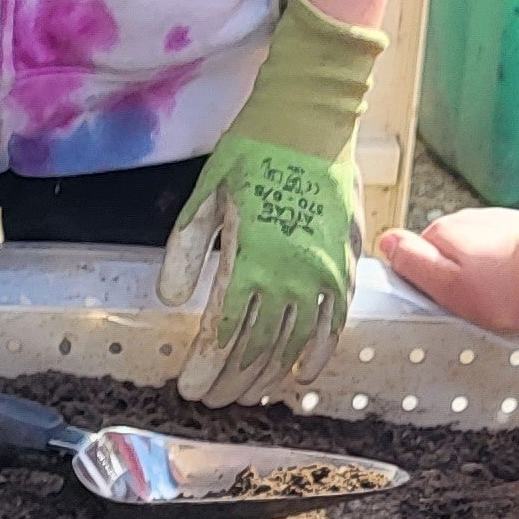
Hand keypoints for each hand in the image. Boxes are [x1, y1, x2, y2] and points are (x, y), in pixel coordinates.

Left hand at [163, 0, 383, 406]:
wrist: (313, 118)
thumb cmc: (253, 151)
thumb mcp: (205, 196)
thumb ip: (185, 251)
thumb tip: (171, 300)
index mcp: (248, 261)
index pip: (222, 335)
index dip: (205, 370)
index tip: (189, 390)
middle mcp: (289, 276)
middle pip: (256, 350)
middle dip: (230, 382)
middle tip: (212, 400)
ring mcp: (323, 273)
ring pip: (294, 345)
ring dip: (267, 376)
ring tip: (246, 396)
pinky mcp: (347, 265)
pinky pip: (336, 323)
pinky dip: (318, 353)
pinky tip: (300, 374)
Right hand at [374, 207, 518, 334]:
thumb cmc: (510, 288)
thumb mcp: (449, 285)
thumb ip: (413, 264)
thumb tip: (385, 242)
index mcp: (442, 233)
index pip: (415, 260)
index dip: (426, 287)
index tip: (444, 306)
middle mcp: (467, 220)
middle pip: (447, 258)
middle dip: (457, 281)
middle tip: (475, 309)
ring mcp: (497, 222)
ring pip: (476, 257)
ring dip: (484, 278)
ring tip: (503, 301)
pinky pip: (503, 256)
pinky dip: (507, 272)